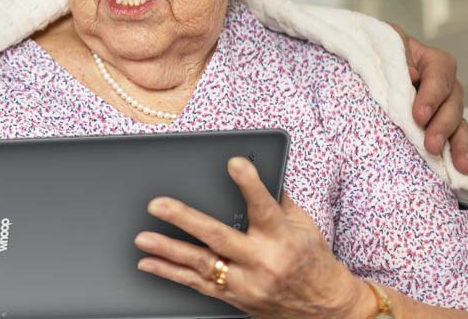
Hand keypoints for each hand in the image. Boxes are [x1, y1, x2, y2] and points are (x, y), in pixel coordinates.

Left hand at [134, 157, 367, 317]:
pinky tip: (148, 263)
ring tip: (142, 238)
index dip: (249, 184)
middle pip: (219, 237)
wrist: (325, 309)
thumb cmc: (313, 261)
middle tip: (158, 204)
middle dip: (185, 220)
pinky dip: (170, 273)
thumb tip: (258, 168)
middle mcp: (263, 261)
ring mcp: (247, 283)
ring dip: (168, 250)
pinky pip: (197, 285)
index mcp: (283, 238)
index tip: (234, 163)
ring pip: (202, 264)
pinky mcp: (235, 298)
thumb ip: (278, 200)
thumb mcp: (304, 226)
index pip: (264, 206)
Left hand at [390, 23, 467, 172]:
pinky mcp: (443, 125)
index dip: (431, 97)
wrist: (372, 65)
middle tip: (432, 146)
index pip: (439, 76)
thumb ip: (396, 52)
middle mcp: (446, 84)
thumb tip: (412, 76)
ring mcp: (448, 106)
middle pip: (453, 104)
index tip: (419, 116)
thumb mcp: (384, 43)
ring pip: (459, 125)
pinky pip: (460, 138)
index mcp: (433, 61)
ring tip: (462, 165)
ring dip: (461, 146)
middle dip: (443, 127)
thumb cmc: (378, 52)